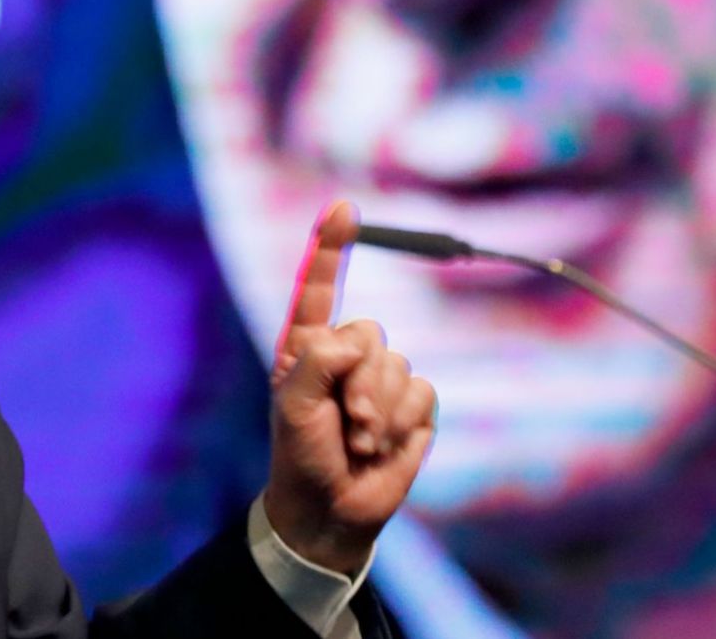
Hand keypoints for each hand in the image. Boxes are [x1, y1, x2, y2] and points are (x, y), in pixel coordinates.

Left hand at [265, 202, 436, 572]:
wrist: (333, 509)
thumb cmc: (301, 456)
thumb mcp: (294, 407)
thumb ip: (319, 363)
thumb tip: (356, 339)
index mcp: (307, 347)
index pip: (317, 288)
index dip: (330, 247)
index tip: (343, 207)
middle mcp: (345, 354)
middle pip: (369, 333)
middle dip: (360, 384)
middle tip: (346, 424)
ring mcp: (381, 377)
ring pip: (397, 365)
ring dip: (379, 411)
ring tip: (358, 442)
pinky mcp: (413, 405)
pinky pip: (421, 393)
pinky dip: (403, 423)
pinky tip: (384, 447)